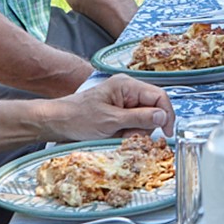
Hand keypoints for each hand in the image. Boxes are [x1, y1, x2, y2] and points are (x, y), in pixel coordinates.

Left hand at [51, 75, 174, 140]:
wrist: (57, 123)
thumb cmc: (79, 118)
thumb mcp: (111, 120)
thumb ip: (139, 118)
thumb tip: (163, 116)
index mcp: (127, 85)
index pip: (159, 96)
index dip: (166, 114)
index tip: (166, 133)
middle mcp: (128, 92)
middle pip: (153, 110)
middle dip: (145, 127)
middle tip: (128, 136)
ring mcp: (123, 103)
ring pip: (144, 120)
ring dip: (136, 132)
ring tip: (117, 137)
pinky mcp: (119, 114)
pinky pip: (134, 125)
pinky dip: (129, 134)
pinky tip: (116, 137)